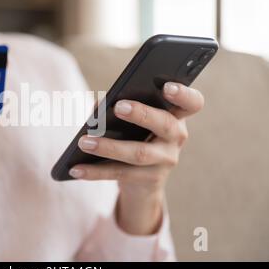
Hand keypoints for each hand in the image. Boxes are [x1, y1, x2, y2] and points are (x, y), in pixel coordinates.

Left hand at [70, 82, 203, 234]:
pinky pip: (119, 174)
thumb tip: (98, 106)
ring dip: (108, 147)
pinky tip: (75, 168)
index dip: (184, 94)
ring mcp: (165, 161)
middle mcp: (176, 138)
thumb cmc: (136, 137)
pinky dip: (94, 171)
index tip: (167, 86)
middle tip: (118, 107)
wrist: (143, 181)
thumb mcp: (134, 121)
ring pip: (138, 153)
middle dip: (142, 114)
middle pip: (165, 124)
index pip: (192, 103)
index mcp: (176, 116)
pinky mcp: (148, 180)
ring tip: (84, 142)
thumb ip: (119, 107)